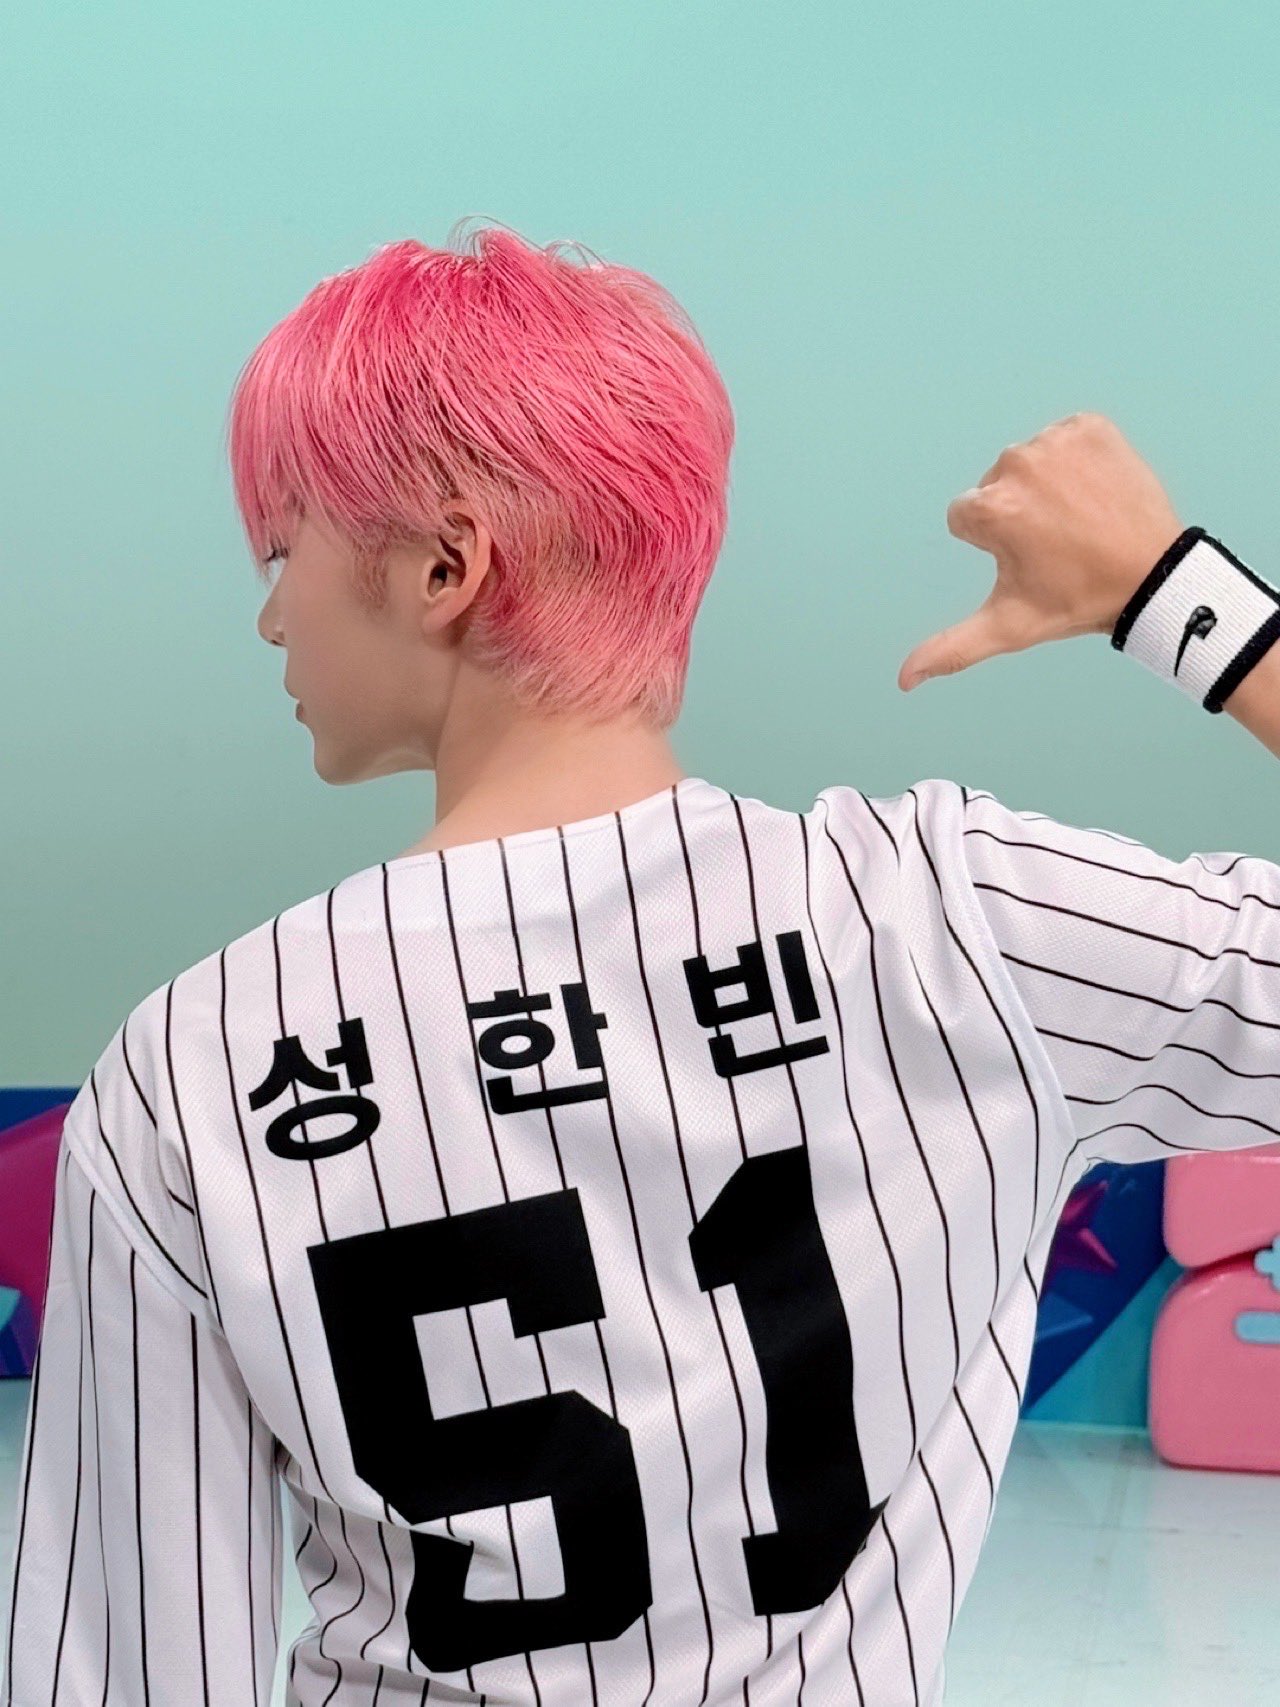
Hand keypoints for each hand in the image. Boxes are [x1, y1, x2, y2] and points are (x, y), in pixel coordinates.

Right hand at [899, 412, 1186, 690]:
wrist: (1153, 573)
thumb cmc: (1077, 601)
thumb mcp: (1009, 626)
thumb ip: (951, 648)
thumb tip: (904, 680)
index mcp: (991, 508)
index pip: (965, 518)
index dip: (995, 542)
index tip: (1035, 558)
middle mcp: (1017, 464)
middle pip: (995, 487)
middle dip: (1018, 512)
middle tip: (1060, 543)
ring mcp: (1055, 441)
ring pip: (1028, 463)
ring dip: (1046, 487)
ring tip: (1080, 520)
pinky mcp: (1088, 427)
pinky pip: (1063, 439)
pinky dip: (1076, 462)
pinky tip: (1093, 493)